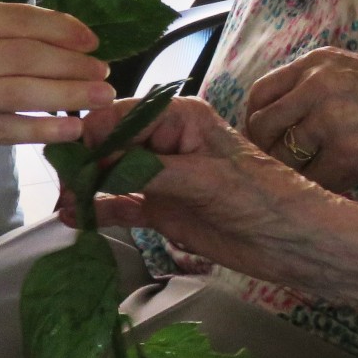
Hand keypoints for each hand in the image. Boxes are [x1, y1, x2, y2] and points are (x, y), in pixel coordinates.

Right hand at [67, 97, 335, 285]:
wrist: (294, 241)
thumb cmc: (260, 198)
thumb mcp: (202, 179)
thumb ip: (146, 170)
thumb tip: (96, 165)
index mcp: (179, 117)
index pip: (120, 117)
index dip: (91, 136)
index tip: (68, 161)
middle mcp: (166, 141)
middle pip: (108, 146)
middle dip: (83, 164)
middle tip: (63, 189)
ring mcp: (162, 176)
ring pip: (110, 175)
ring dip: (86, 189)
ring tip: (64, 207)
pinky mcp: (163, 208)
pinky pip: (121, 204)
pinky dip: (99, 209)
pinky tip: (76, 219)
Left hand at [242, 49, 357, 191]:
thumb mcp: (352, 70)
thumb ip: (315, 87)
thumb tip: (283, 120)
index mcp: (315, 62)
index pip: (260, 93)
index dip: (253, 122)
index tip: (259, 141)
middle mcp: (316, 84)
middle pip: (263, 127)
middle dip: (264, 154)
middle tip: (275, 172)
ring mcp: (331, 117)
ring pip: (284, 159)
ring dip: (290, 177)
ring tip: (303, 184)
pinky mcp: (350, 149)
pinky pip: (317, 181)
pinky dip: (321, 191)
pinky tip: (333, 191)